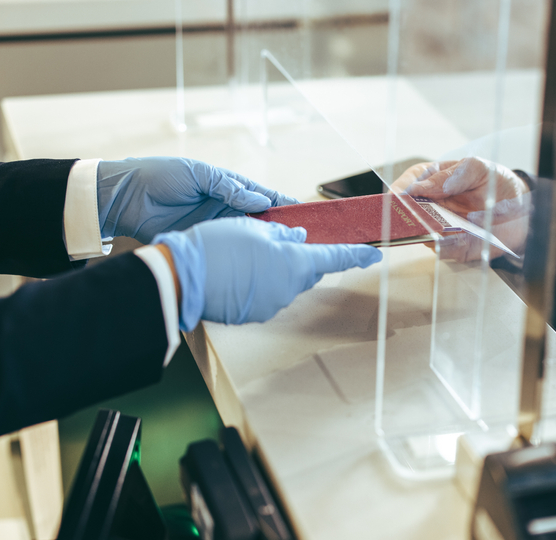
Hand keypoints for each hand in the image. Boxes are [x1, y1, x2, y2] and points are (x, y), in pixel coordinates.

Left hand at [97, 157, 299, 242]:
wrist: (126, 197)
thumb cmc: (160, 176)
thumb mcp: (198, 175)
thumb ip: (229, 187)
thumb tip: (259, 200)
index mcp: (227, 185)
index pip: (263, 195)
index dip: (284, 203)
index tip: (305, 213)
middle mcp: (225, 206)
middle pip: (261, 219)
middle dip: (281, 228)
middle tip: (303, 240)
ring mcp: (215, 226)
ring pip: (247, 236)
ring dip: (265, 244)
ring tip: (286, 254)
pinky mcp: (203, 241)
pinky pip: (228, 249)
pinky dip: (243, 255)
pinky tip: (257, 263)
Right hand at [154, 217, 381, 329]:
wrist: (182, 278)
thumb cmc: (218, 247)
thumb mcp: (253, 228)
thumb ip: (282, 234)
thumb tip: (299, 238)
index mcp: (295, 263)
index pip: (335, 258)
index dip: (356, 255)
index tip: (374, 254)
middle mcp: (289, 288)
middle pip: (308, 271)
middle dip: (302, 258)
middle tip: (279, 242)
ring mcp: (272, 305)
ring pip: (286, 283)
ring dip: (277, 270)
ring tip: (248, 256)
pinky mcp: (254, 314)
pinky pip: (267, 295)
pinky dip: (261, 283)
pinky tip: (239, 272)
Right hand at [394, 157, 530, 261]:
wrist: (521, 207)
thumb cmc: (495, 182)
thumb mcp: (478, 168)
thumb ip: (456, 174)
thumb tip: (432, 186)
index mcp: (432, 180)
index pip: (407, 185)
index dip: (399, 192)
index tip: (400, 197)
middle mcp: (431, 206)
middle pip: (408, 213)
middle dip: (406, 216)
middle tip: (410, 216)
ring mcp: (440, 227)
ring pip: (422, 234)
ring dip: (425, 234)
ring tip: (431, 230)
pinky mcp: (454, 246)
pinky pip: (444, 250)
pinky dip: (446, 248)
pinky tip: (453, 241)